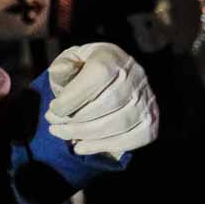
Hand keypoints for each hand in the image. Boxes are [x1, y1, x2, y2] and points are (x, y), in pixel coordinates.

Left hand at [45, 43, 158, 158]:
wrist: (110, 76)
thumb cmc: (82, 70)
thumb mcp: (69, 61)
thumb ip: (62, 67)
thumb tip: (58, 72)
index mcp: (112, 56)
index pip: (99, 75)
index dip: (74, 97)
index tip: (53, 109)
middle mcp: (136, 75)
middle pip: (109, 103)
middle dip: (76, 120)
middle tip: (53, 126)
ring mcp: (147, 99)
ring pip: (120, 123)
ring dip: (87, 135)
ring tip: (63, 135)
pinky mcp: (152, 120)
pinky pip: (135, 138)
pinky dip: (106, 146)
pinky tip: (82, 147)